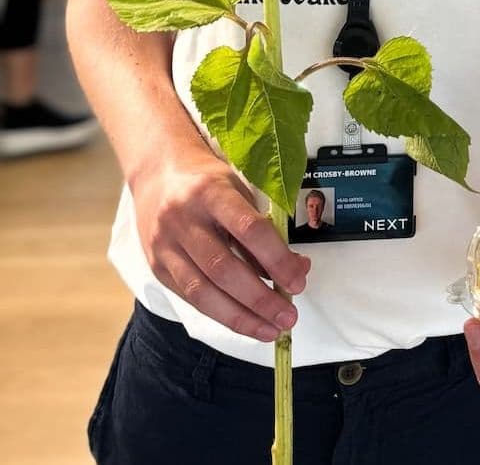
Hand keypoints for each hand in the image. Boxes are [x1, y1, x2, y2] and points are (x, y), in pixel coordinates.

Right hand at [129, 144, 309, 340]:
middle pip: (223, 268)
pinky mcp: (156, 267)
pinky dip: (219, 313)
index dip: (276, 258)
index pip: (248, 229)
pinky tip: (243, 323)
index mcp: (211, 192)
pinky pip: (190, 297)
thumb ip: (264, 226)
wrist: (157, 173)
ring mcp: (165, 246)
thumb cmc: (208, 180)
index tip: (298, 280)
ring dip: (240, 317)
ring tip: (270, 330)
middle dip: (259, 299)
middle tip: (289, 316)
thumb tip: (295, 268)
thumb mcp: (239, 188)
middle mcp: (183, 220)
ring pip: (202, 291)